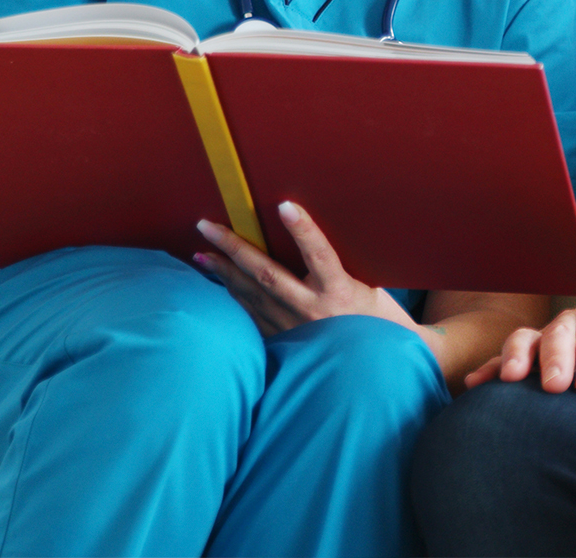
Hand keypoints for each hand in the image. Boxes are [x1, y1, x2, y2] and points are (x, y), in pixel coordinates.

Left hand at [195, 201, 419, 340]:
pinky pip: (251, 315)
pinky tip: (218, 283)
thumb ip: (344, 267)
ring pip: (251, 294)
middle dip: (234, 247)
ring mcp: (291, 328)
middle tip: (207, 226)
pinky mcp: (281, 342)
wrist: (370, 370)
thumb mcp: (371, 289)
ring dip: (224, 271)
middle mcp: (310, 309)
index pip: (318, 254)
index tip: (284, 205)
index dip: (302, 230)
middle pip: (266, 274)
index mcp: (338, 291)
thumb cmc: (374, 321)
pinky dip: (232, 296)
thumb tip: (320, 238)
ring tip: (202, 252)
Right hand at [464, 293, 575, 395]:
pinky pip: (508, 361)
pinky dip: (492, 370)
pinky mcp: (535, 363)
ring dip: (517, 355)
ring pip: (529, 338)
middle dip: (555, 356)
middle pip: (560, 329)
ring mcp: (553, 340)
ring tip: (511, 379)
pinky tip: (476, 384)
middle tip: (554, 387)